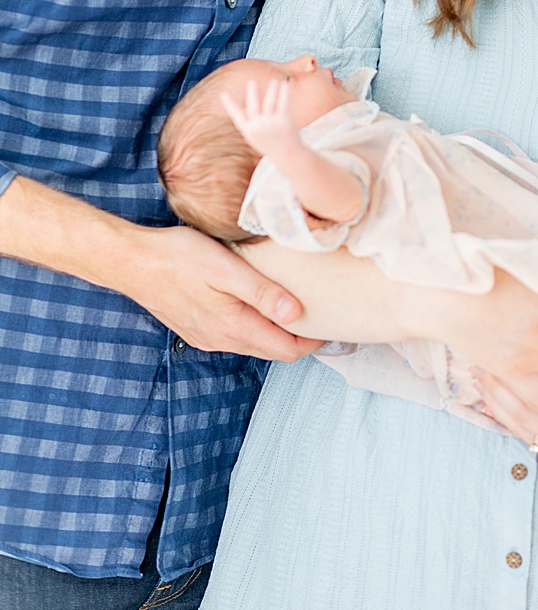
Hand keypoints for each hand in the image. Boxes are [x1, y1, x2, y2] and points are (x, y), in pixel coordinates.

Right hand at [121, 225, 322, 361]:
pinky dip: (257, 326)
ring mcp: (207, 336)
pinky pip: (236, 335)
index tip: (336, 321)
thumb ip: (263, 293)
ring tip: (300, 307)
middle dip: (302, 338)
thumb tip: (297, 314)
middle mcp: (221, 339)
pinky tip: (263, 305)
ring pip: (255, 344)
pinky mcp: (197, 328)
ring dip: (279, 332)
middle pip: (274, 350)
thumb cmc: (178, 258)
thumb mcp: (227, 269)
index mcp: (233, 327)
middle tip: (326, 314)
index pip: (287, 350)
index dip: (315, 340)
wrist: (130, 261)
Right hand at [220, 78, 299, 155]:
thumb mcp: (256, 137)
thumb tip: (246, 107)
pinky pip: (283, 102)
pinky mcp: (284, 120)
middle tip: (251, 82)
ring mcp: (271, 123)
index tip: (223, 93)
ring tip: (273, 81)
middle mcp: (258, 126)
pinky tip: (285, 84)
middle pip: (253, 105)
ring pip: (269, 102)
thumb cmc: (270, 145)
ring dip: (271, 90)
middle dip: (252, 93)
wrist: (288, 155)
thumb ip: (250, 123)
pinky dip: (284, 92)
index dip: (229, 104)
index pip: (236, 115)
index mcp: (248, 130)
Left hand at [474, 371, 537, 470]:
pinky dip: (512, 413)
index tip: (495, 354)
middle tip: (474, 361)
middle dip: (497, 389)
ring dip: (499, 401)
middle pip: (521, 415)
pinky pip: (532, 429)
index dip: (516, 378)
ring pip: (522, 424)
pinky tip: (497, 397)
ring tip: (477, 376)